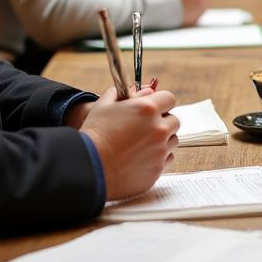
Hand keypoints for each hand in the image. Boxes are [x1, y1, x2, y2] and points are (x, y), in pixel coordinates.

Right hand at [80, 86, 179, 200]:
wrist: (88, 168)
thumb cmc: (93, 136)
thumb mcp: (103, 105)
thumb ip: (121, 93)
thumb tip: (135, 91)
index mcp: (147, 109)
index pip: (169, 98)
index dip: (161, 102)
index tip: (153, 108)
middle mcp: (158, 129)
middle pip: (174, 120)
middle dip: (163, 121)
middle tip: (145, 127)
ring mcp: (160, 151)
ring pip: (173, 140)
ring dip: (163, 140)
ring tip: (142, 144)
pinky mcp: (158, 170)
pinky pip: (168, 159)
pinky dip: (159, 157)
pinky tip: (142, 157)